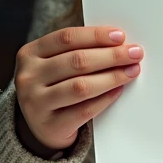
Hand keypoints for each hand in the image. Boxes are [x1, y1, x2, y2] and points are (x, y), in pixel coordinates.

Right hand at [14, 26, 142, 151]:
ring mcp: (36, 104)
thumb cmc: (53, 86)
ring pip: (81, 86)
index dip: (96, 35)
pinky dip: (105, 99)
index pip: (67, 38)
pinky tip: (118, 90)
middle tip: (134, 53)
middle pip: (76, 61)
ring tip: (131, 71)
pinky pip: (84, 111)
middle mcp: (28, 77)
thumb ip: (78, 51)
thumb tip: (119, 43)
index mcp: (30, 54)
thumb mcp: (54, 63)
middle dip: (111, 56)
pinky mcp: (49, 126)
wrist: (37, 127)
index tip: (120, 36)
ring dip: (112, 77)